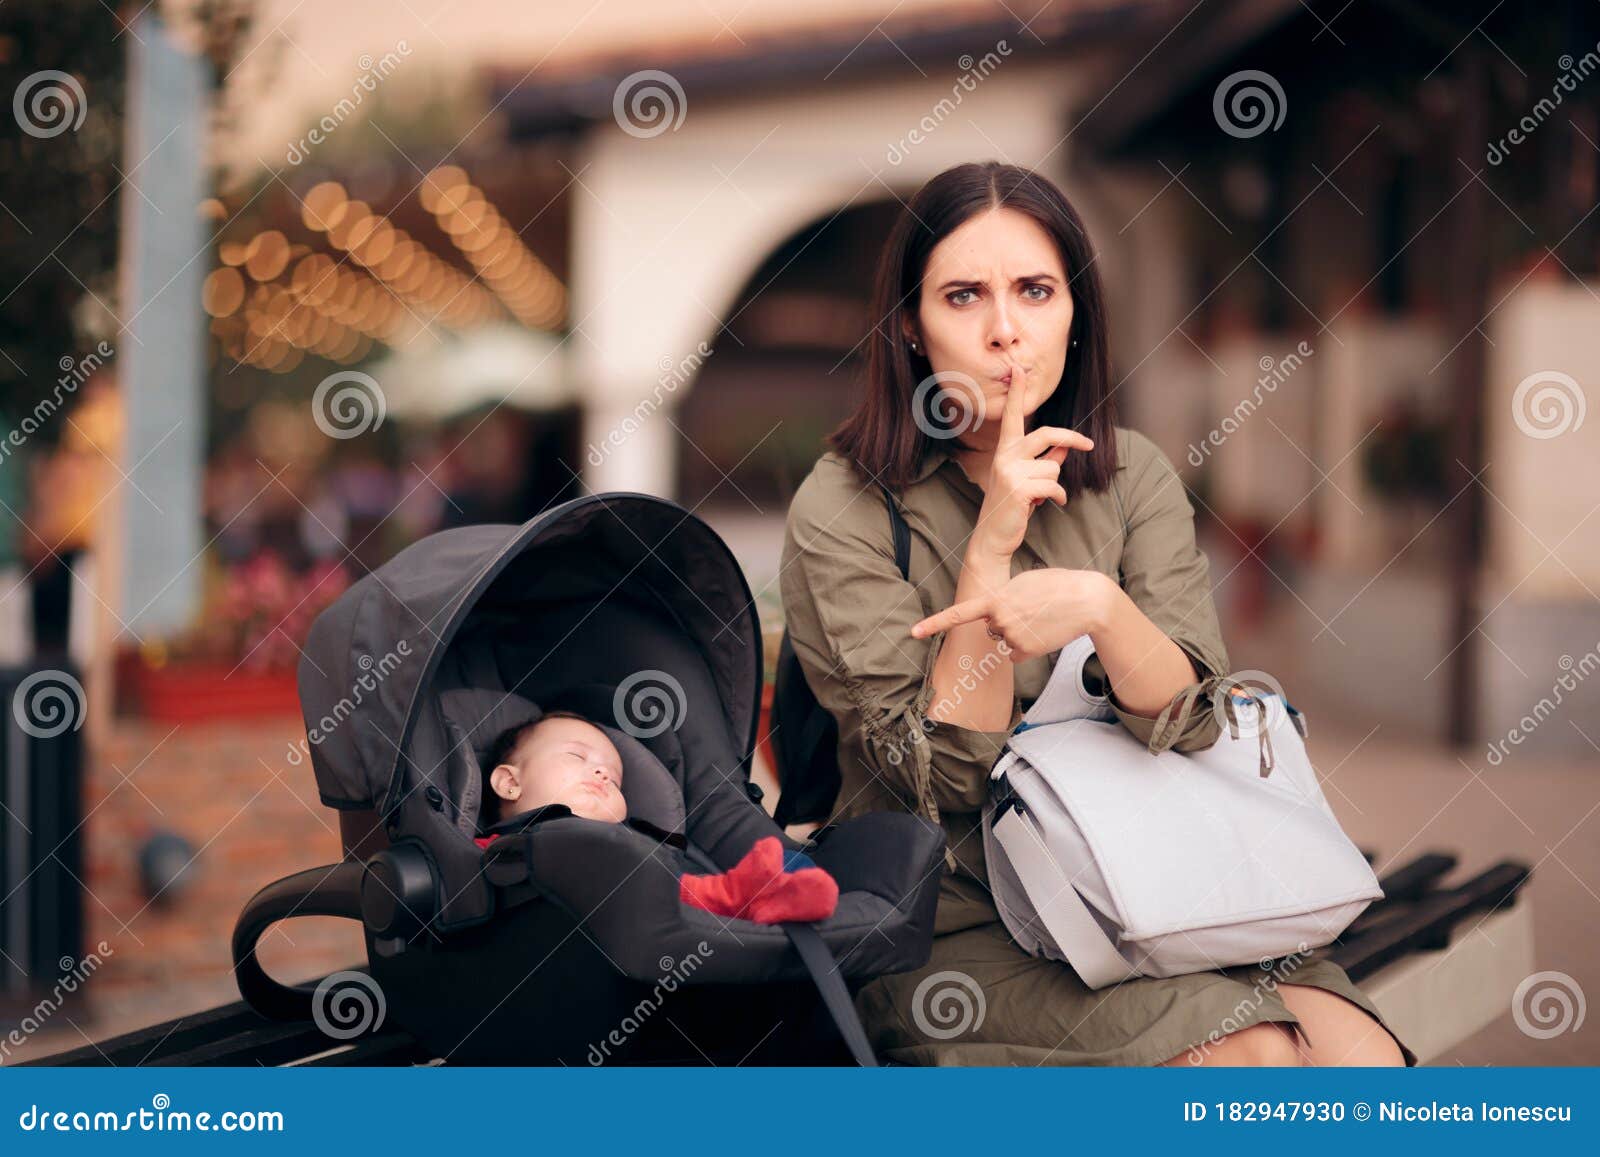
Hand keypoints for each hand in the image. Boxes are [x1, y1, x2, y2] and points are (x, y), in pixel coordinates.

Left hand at [910, 568, 1117, 661]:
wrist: (1086, 600)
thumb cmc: (1056, 586)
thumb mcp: (1023, 582)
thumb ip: (1002, 597)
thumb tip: (992, 617)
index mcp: (995, 599)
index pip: (958, 613)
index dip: (935, 624)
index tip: (913, 633)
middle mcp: (1000, 620)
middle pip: (990, 628)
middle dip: (1004, 622)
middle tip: (1030, 609)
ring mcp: (1012, 637)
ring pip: (1003, 642)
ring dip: (1017, 634)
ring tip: (1040, 619)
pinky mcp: (1026, 652)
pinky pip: (1015, 655)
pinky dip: (1026, 648)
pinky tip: (1043, 633)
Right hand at [968, 372, 1092, 559]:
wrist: (992, 538)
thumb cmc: (1011, 508)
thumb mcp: (1027, 480)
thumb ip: (1045, 461)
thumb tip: (1065, 448)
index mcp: (1005, 451)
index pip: (1013, 417)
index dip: (1017, 392)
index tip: (1018, 368)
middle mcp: (1005, 456)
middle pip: (1047, 434)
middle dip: (1071, 438)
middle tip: (1089, 445)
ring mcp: (1010, 471)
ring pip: (1054, 467)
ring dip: (1054, 486)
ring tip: (1040, 499)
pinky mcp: (1019, 488)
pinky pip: (1054, 486)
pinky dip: (1057, 498)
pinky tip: (1046, 507)